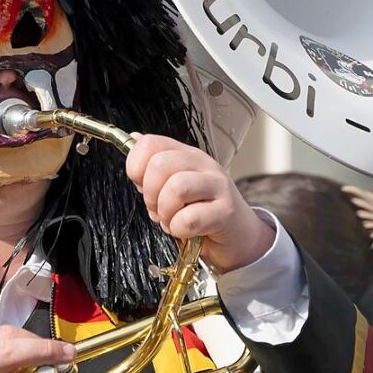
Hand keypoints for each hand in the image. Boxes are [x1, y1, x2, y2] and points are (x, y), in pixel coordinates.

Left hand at [126, 134, 274, 272]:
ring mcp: (217, 185)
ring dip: (165, 212)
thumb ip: (154, 165)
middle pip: (160, 164)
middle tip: (157, 209)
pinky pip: (189, 219)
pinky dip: (179, 229)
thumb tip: (133, 138)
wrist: (238, 234)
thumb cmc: (202, 209)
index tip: (142, 186)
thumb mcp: (177, 182)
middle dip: (150, 194)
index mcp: (187, 153)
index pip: (151, 143)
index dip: (136, 167)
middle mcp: (203, 164)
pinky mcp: (226, 211)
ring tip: (171, 220)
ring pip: (176, 188)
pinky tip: (185, 231)